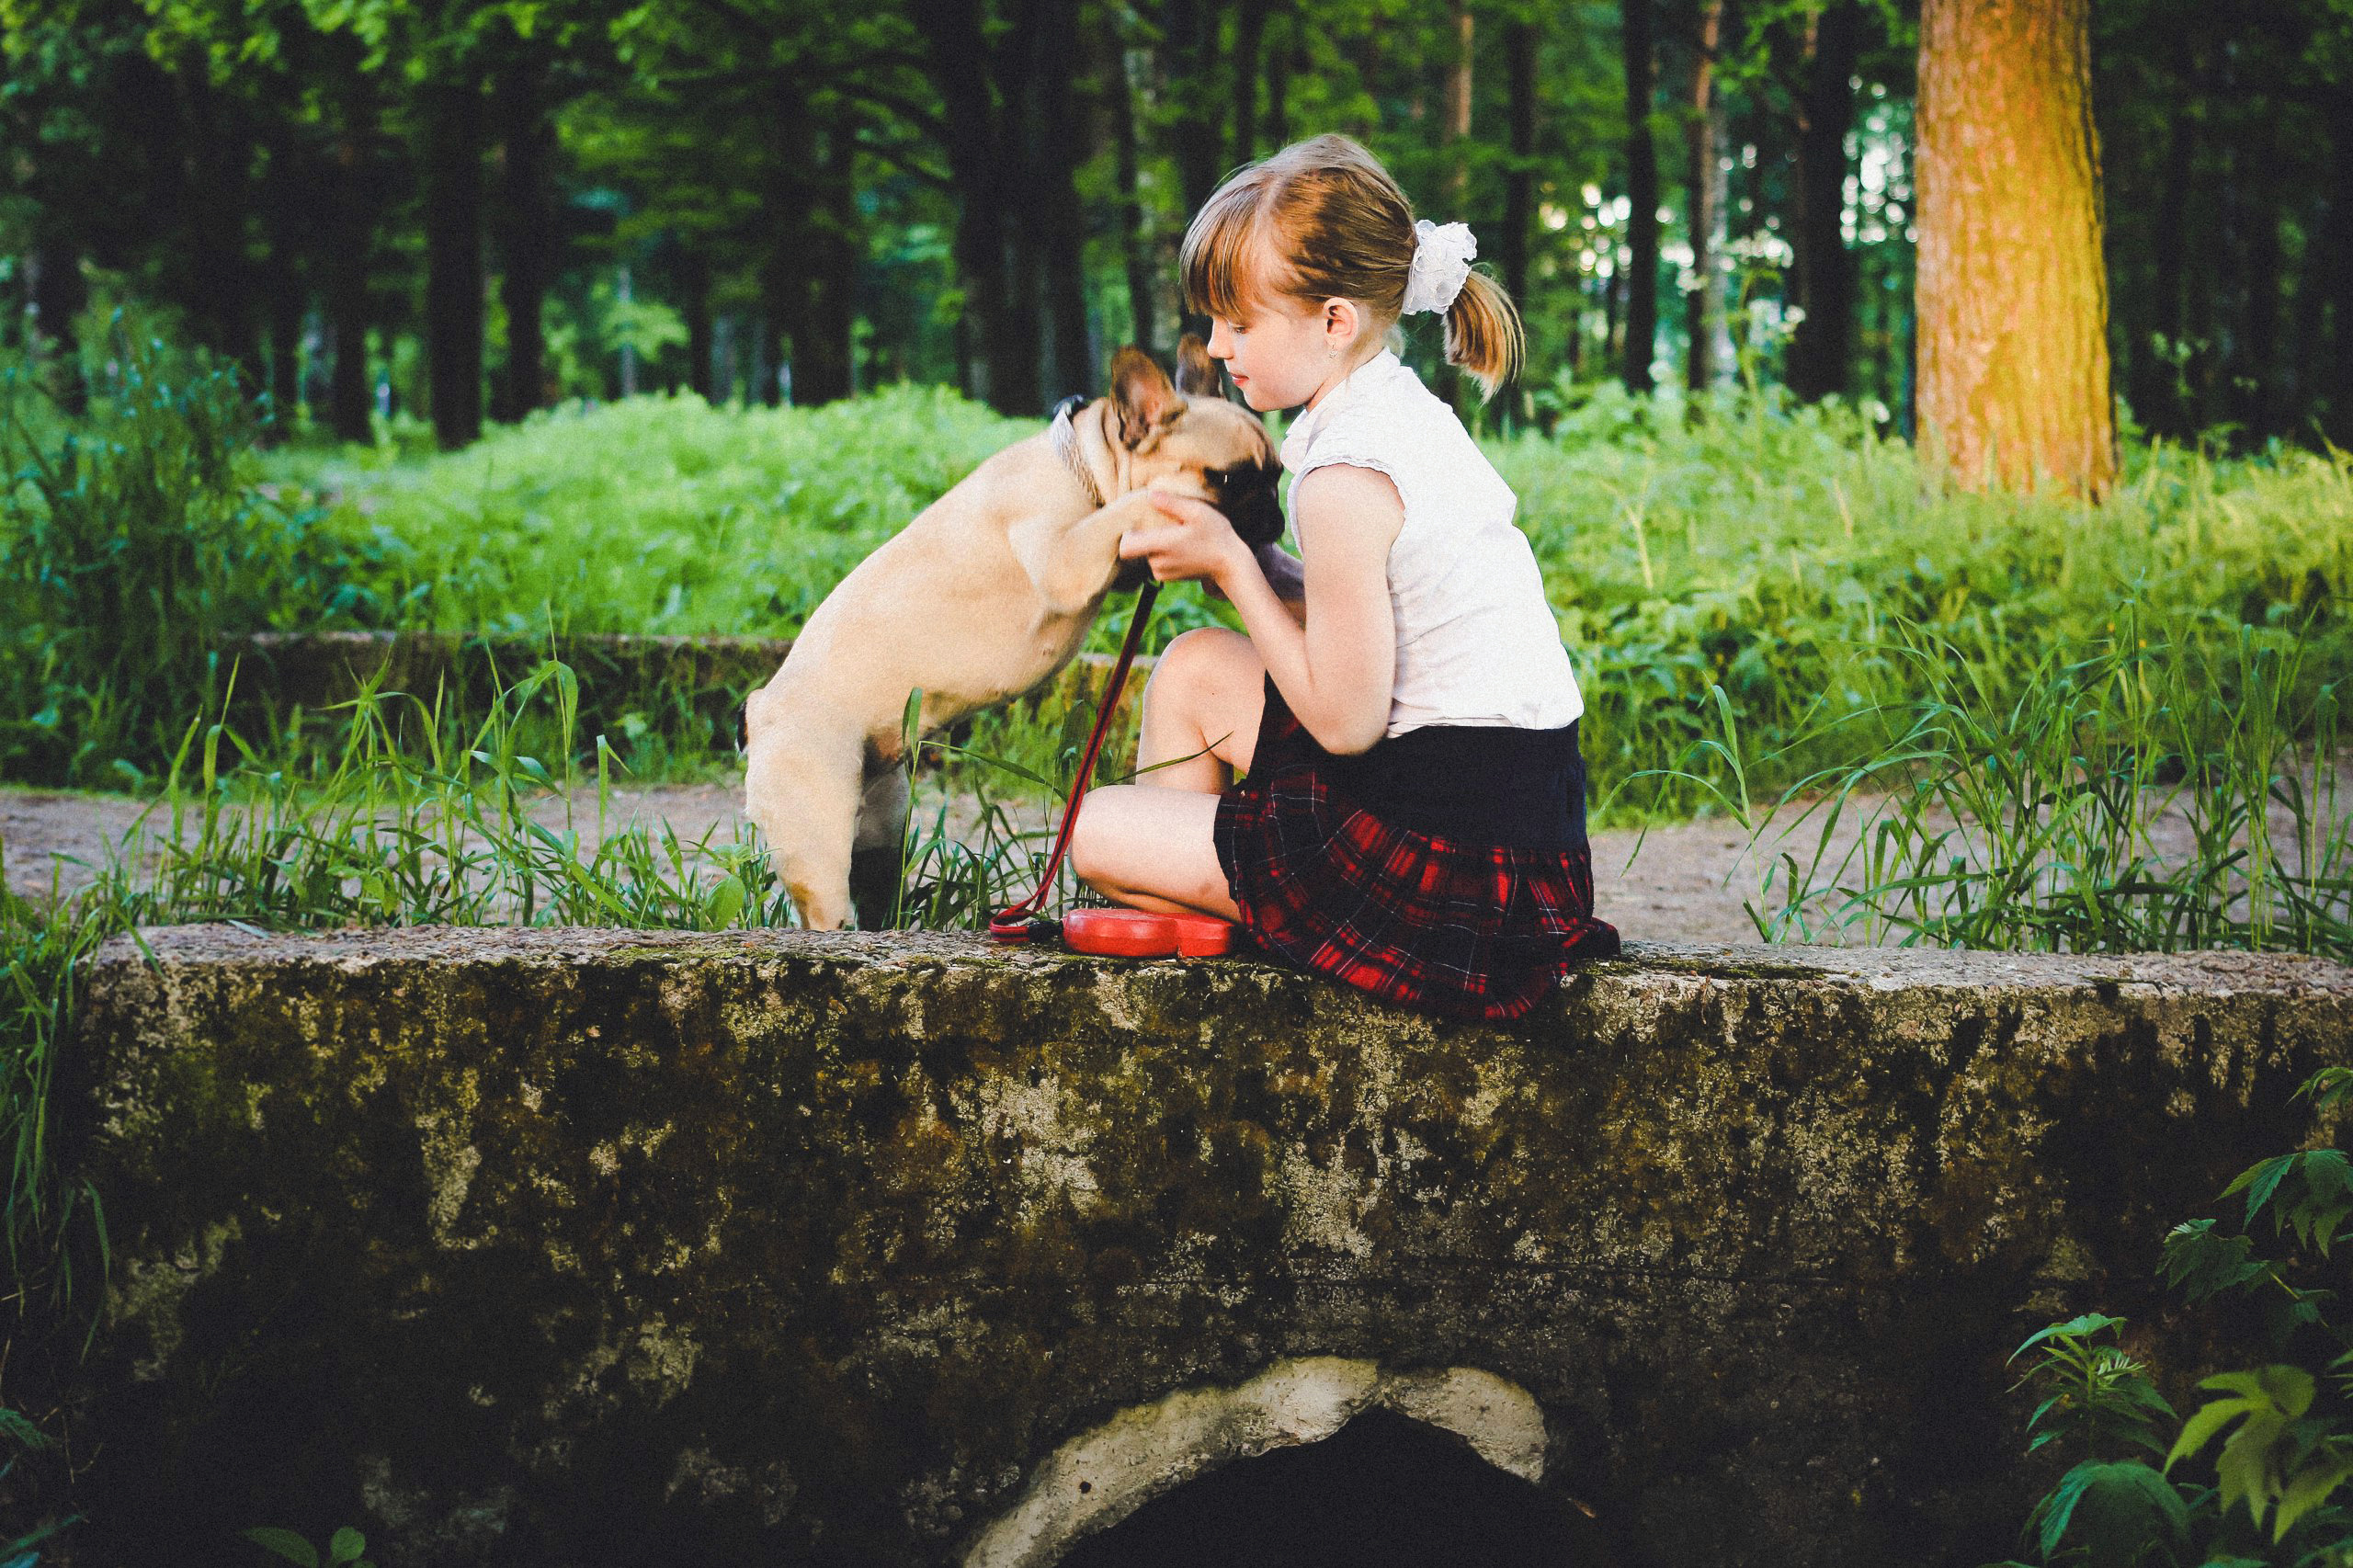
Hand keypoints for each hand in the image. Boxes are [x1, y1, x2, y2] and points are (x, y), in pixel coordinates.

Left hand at [1121, 489, 1252, 592]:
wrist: (1230, 565)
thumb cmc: (1216, 535)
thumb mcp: (1197, 512)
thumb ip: (1171, 503)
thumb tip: (1150, 495)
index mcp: (1161, 545)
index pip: (1126, 547)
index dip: (1128, 535)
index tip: (1140, 524)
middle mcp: (1158, 562)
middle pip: (1136, 547)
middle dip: (1145, 535)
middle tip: (1165, 524)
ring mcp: (1163, 573)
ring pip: (1146, 554)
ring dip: (1155, 544)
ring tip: (1177, 535)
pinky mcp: (1169, 578)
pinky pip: (1156, 563)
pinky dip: (1163, 554)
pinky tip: (1180, 546)